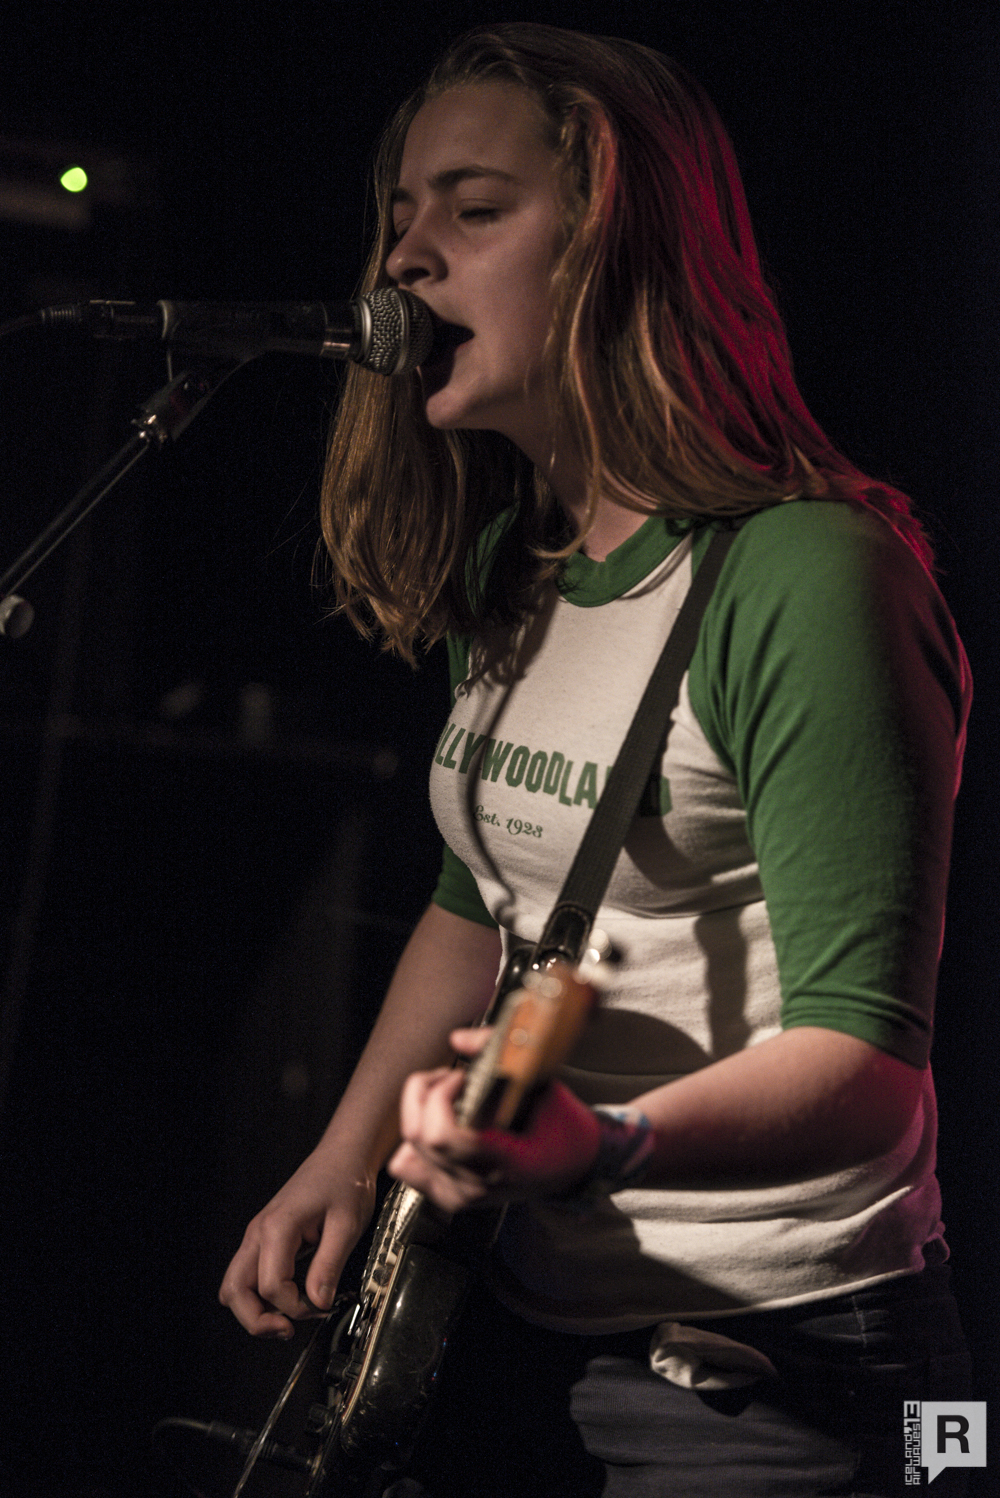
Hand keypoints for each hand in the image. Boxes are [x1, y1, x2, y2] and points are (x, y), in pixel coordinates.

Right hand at [219, 1148, 376, 1336]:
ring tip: (286, 1319)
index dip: (295, 1307)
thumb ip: (329, 1266)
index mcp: (277, 1227)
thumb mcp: (347, 1225)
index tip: (321, 1306)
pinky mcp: (264, 1239)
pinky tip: (288, 1298)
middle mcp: (259, 1232)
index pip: (270, 1286)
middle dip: (256, 1320)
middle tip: (287, 1330)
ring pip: (235, 1286)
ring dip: (254, 1309)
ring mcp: (258, 1236)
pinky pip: (248, 1275)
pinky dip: (260, 1295)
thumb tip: (318, 1303)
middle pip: (234, 1291)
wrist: (343, 1157)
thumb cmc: (345, 1182)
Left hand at [387, 1029, 601, 1213]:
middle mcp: (477, 1185)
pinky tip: (440, 1124)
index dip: (441, 1096)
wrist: (576, 1167)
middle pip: (419, 1137)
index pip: (442, 1136)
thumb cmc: (565, 1131)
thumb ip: (500, 1054)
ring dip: (419, 1115)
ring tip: (445, 1100)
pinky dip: (416, 1140)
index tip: (461, 1077)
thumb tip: (460, 1037)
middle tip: (451, 1079)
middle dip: (426, 1094)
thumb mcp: (544, 1085)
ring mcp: (461, 1197)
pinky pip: (409, 1167)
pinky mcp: (450, 1197)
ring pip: (406, 1153)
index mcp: (503, 1162)